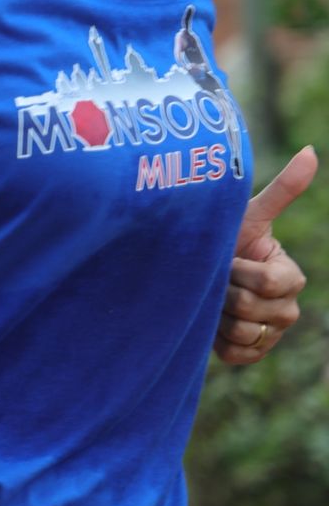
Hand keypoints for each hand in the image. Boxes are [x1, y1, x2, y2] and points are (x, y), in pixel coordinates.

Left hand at [214, 146, 313, 364]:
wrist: (195, 273)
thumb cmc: (223, 240)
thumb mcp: (247, 216)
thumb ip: (282, 190)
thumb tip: (311, 151)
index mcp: (291, 277)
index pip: (269, 282)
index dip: (239, 272)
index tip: (226, 259)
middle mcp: (288, 308)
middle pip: (251, 307)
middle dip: (222, 290)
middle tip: (213, 278)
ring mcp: (271, 334)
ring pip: (243, 332)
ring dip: (216, 313)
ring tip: (210, 297)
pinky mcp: (251, 354)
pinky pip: (235, 354)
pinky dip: (215, 339)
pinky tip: (210, 320)